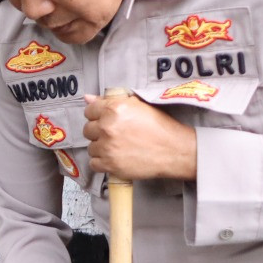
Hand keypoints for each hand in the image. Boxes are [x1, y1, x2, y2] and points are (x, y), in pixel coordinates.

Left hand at [82, 93, 196, 180]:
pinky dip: (102, 163)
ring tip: (118, 147)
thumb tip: (87, 98)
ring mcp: (107, 146)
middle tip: (115, 135)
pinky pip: (93, 164)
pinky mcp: (110, 164)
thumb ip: (111, 100)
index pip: (89, 110)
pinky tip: (115, 158)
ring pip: (91, 147)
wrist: (175, 150)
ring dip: (101, 148)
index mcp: (114, 109)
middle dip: (98, 132)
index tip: (106, 121)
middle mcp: (108, 126)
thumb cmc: (160, 126)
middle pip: (87, 130)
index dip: (97, 116)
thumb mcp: (138, 105)